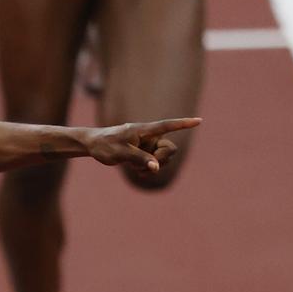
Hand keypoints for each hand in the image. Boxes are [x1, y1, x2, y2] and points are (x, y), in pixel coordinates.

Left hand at [86, 117, 201, 172]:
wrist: (93, 146)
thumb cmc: (105, 145)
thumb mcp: (120, 152)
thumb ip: (139, 158)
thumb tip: (156, 167)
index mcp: (144, 130)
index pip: (167, 125)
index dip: (184, 124)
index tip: (199, 120)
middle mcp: (149, 137)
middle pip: (170, 148)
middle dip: (161, 159)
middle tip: (146, 166)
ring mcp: (148, 146)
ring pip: (163, 159)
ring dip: (153, 167)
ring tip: (135, 167)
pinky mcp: (145, 154)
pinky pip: (156, 165)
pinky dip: (149, 170)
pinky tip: (137, 170)